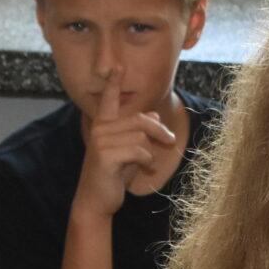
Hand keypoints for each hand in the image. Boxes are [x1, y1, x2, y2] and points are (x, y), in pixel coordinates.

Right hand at [73, 83, 178, 216]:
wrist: (96, 201)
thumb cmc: (112, 176)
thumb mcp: (128, 151)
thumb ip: (138, 132)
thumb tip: (153, 115)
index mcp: (103, 125)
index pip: (109, 100)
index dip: (114, 83)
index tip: (117, 67)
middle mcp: (100, 129)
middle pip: (140, 120)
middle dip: (159, 130)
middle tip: (171, 140)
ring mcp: (101, 141)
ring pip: (141, 136)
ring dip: (150, 151)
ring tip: (147, 164)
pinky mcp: (105, 156)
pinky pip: (138, 151)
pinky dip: (146, 162)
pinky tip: (145, 170)